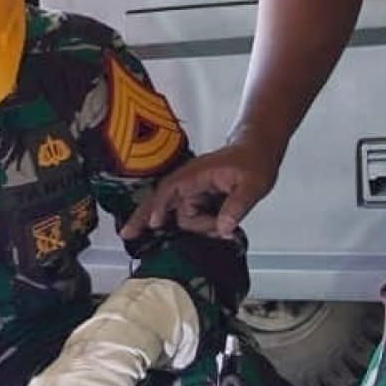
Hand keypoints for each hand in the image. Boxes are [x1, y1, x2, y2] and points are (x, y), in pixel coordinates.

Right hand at [122, 139, 280, 240]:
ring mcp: (192, 190)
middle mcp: (189, 181)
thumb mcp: (253, 185)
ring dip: (200, 226)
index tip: (153, 223)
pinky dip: (201, 224)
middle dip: (145, 217)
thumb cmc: (253, 161)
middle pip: (160, 200)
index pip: (171, 189)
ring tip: (224, 227)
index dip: (160, 206)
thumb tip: (223, 228)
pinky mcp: (197, 197)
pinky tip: (217, 227)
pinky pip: (191, 215)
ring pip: (183, 216)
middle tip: (128, 234)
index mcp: (197, 173)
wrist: (257, 151)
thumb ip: (237, 207)